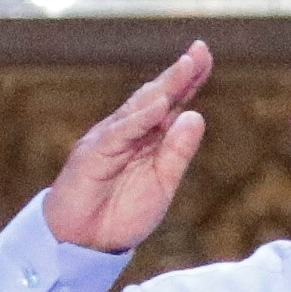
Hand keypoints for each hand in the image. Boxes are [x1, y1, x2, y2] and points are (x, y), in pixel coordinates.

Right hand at [44, 43, 215, 252]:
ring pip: (139, 108)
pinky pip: (120, 133)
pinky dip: (139, 119)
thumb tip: (196, 116)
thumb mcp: (161, 183)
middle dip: (179, 74)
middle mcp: (130, 132)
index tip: (205, 57)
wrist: (84, 241)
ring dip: (163, 87)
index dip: (189, 81)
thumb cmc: (121, 212)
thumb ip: (178, 153)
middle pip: (157, 97)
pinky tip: (159, 106)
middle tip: (199, 50)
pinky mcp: (94, 154)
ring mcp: (110, 140)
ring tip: (185, 67)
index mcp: (148, 139)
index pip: (172, 104)